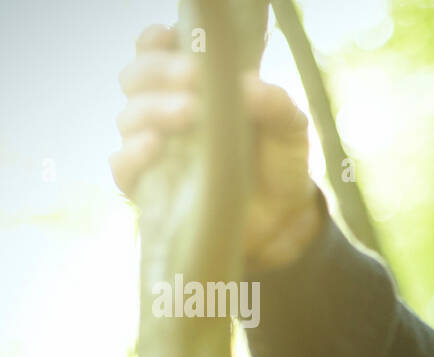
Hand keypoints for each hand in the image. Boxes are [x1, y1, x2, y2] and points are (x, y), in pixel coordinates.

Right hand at [109, 23, 323, 269]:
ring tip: (190, 112)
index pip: (154, 51)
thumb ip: (274, 102)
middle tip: (194, 76)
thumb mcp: (288, 127)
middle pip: (135, 78)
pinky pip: (122, 167)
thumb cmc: (278, 161)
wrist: (282, 218)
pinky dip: (133, 154)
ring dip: (154, 109)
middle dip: (160, 71)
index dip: (156, 42)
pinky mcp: (148, 188)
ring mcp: (153, 149)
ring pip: (128, 117)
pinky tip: (155, 145)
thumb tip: (248, 84)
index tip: (174, 38)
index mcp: (189, 86)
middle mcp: (163, 111)